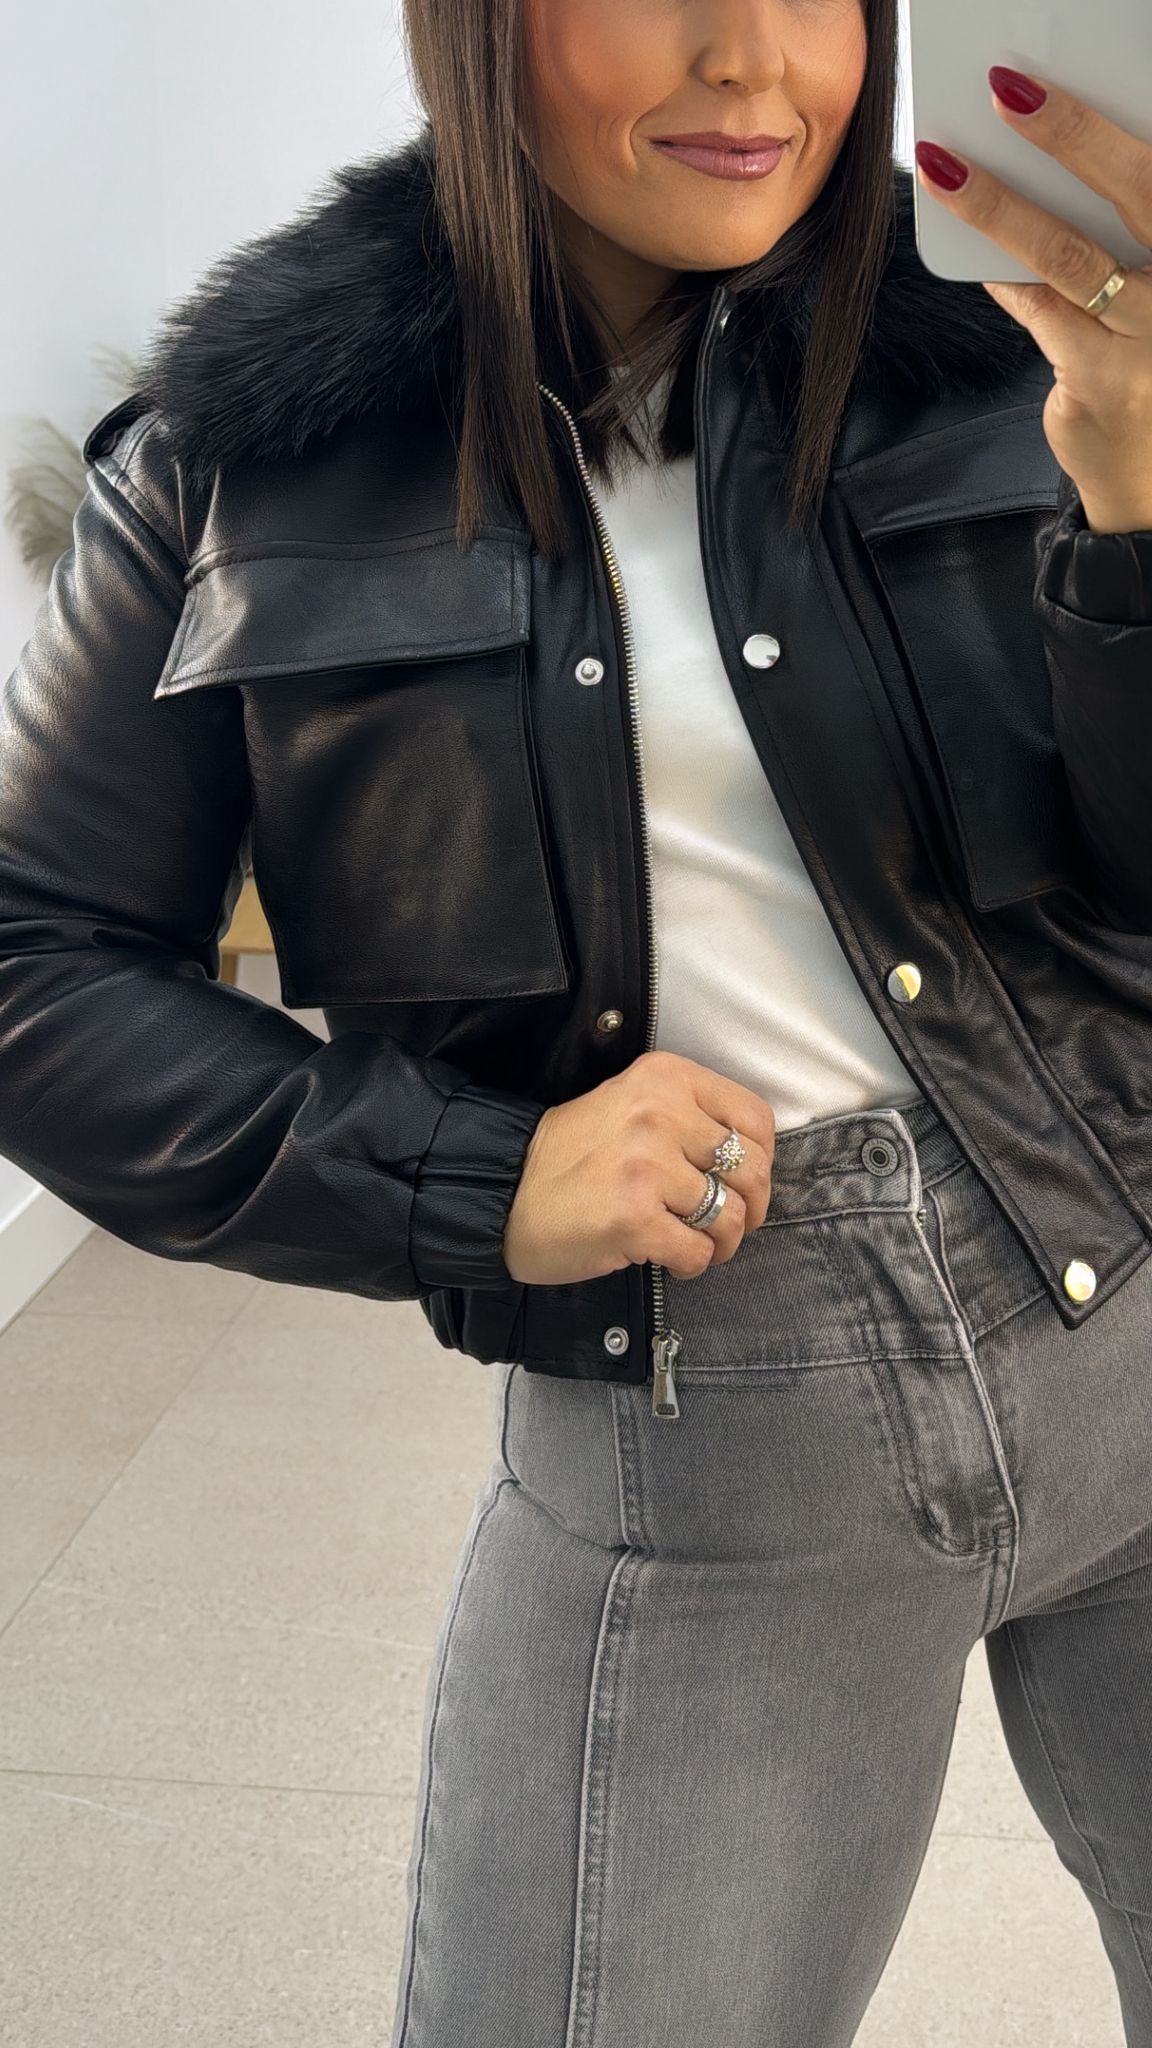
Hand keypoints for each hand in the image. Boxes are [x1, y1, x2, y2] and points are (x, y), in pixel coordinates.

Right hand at [501, 1049, 775, 1287]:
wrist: (502, 1189)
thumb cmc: (569, 1156)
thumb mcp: (632, 1105)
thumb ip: (688, 1119)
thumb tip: (751, 1163)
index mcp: (665, 1078)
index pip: (754, 1119)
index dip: (762, 1161)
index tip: (745, 1184)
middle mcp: (660, 1114)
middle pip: (752, 1171)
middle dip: (750, 1209)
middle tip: (727, 1225)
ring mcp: (647, 1166)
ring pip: (731, 1216)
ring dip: (722, 1243)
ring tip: (698, 1244)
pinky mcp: (633, 1217)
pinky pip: (698, 1252)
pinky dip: (693, 1265)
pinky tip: (670, 1258)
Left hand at [915, 69, 1151, 534]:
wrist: (1148, 475)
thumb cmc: (1147, 368)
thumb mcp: (1149, 294)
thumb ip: (1116, 237)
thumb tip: (1038, 169)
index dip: (1114, 121)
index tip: (1061, 81)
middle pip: (1137, 189)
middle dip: (1072, 134)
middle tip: (1010, 91)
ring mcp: (1151, 335)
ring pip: (1070, 253)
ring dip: (1001, 205)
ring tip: (949, 168)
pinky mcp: (1101, 376)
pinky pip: (1039, 307)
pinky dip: (1000, 271)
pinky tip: (965, 241)